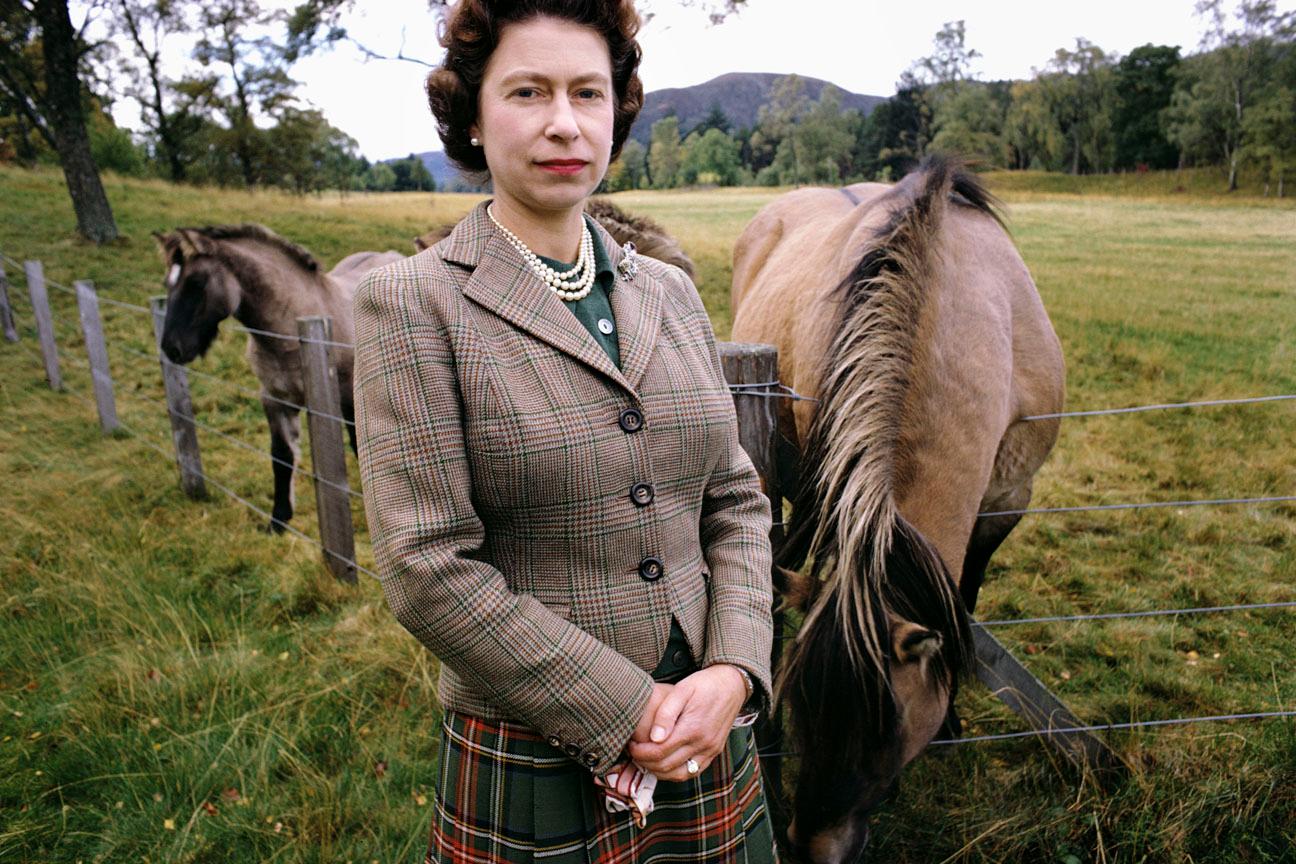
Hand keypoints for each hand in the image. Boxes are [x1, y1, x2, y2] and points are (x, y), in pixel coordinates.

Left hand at [626, 665, 746, 780]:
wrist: (732, 684)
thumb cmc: (705, 684)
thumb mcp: (682, 689)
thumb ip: (666, 713)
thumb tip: (654, 737)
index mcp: (693, 728)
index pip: (659, 752)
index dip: (640, 752)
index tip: (631, 744)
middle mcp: (703, 744)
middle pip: (666, 766)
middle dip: (645, 762)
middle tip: (633, 752)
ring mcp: (710, 750)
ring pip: (679, 775)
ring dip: (658, 771)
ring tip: (646, 759)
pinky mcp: (714, 752)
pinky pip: (692, 772)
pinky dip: (675, 773)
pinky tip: (664, 763)